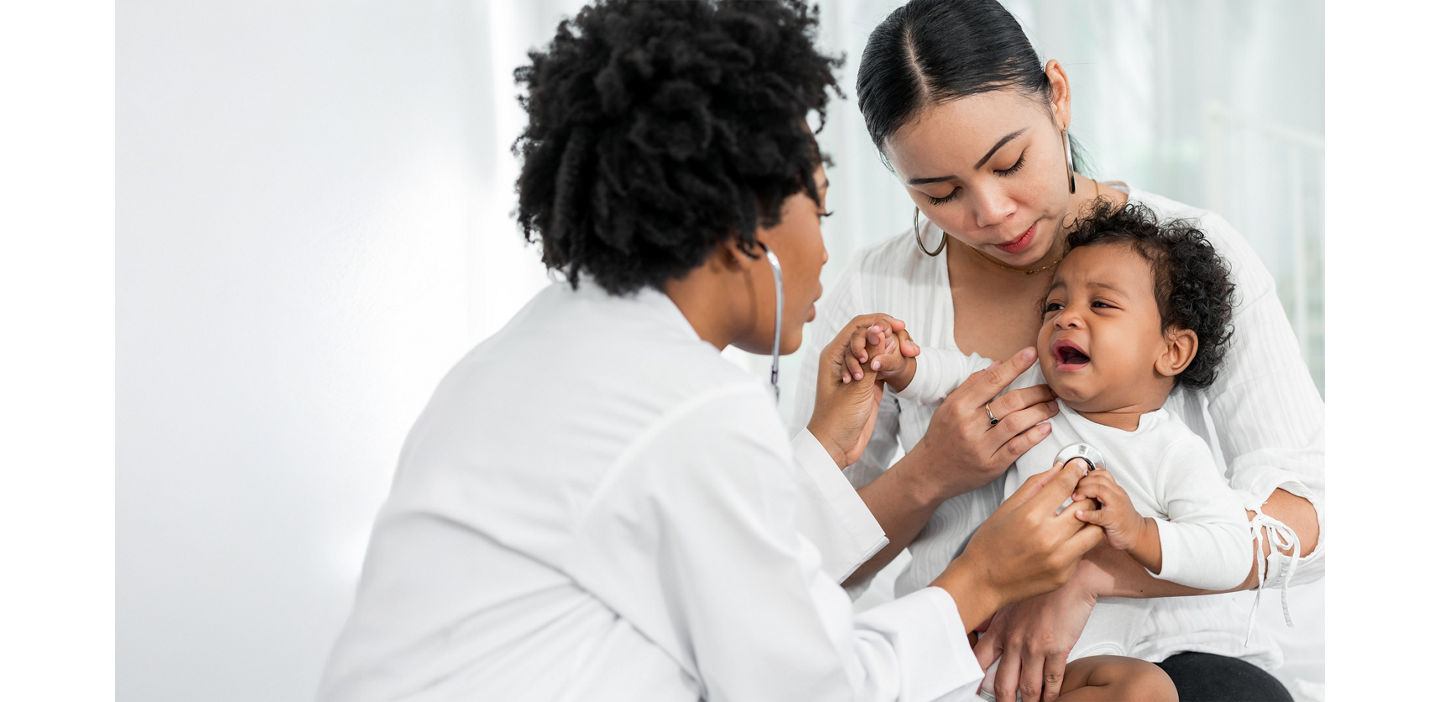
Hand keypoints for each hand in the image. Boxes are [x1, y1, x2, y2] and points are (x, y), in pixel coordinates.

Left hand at [807, 314, 919, 467]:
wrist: (835, 446)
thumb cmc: (836, 420)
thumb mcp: (857, 388)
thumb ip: (870, 360)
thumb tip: (879, 332)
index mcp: (833, 354)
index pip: (857, 326)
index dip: (879, 322)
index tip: (899, 326)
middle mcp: (843, 358)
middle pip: (868, 334)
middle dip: (888, 335)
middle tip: (907, 344)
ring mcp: (856, 370)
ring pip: (876, 349)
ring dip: (892, 348)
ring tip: (910, 353)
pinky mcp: (867, 382)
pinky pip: (880, 364)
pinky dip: (892, 362)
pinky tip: (905, 361)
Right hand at [903, 347, 1058, 499]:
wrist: (929, 472)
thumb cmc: (942, 436)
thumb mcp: (949, 406)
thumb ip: (972, 385)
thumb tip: (997, 364)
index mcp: (959, 406)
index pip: (993, 380)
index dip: (1015, 365)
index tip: (1032, 353)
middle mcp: (970, 425)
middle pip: (1011, 401)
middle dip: (1037, 392)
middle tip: (1051, 388)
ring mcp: (981, 446)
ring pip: (1017, 423)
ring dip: (1040, 412)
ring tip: (1052, 406)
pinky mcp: (991, 465)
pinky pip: (1018, 447)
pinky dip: (1035, 435)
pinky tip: (1045, 427)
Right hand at [931, 458, 1104, 633]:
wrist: (983, 582)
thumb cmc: (990, 544)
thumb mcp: (1007, 507)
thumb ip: (1035, 486)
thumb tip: (1058, 469)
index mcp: (1031, 516)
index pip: (1064, 486)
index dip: (1075, 472)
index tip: (1078, 466)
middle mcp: (1048, 538)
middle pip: (1086, 506)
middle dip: (1086, 494)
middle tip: (1081, 492)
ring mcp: (1059, 559)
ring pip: (1094, 530)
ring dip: (1090, 519)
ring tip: (1078, 515)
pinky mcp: (1064, 574)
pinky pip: (1083, 551)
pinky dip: (1078, 541)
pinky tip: (1065, 538)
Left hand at [975, 560, 1101, 701]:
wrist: (1073, 577)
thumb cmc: (1044, 587)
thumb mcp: (1011, 601)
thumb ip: (996, 620)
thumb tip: (982, 631)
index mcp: (999, 628)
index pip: (978, 660)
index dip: (974, 680)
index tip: (975, 691)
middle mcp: (1014, 640)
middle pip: (1002, 683)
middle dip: (1003, 701)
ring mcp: (1035, 647)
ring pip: (1028, 687)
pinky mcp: (1057, 649)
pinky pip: (1052, 681)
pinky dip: (1051, 696)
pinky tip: (1049, 700)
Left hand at [1073, 470, 1145, 551]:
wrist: (1138, 535)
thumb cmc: (1121, 519)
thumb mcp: (1110, 501)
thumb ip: (1098, 493)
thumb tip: (1077, 485)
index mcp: (1115, 490)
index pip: (1101, 473)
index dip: (1086, 474)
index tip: (1075, 479)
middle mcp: (1117, 495)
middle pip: (1100, 479)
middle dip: (1083, 481)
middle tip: (1072, 489)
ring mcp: (1117, 507)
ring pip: (1101, 490)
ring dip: (1084, 491)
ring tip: (1075, 497)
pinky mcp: (1113, 521)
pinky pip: (1099, 515)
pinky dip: (1087, 514)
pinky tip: (1078, 514)